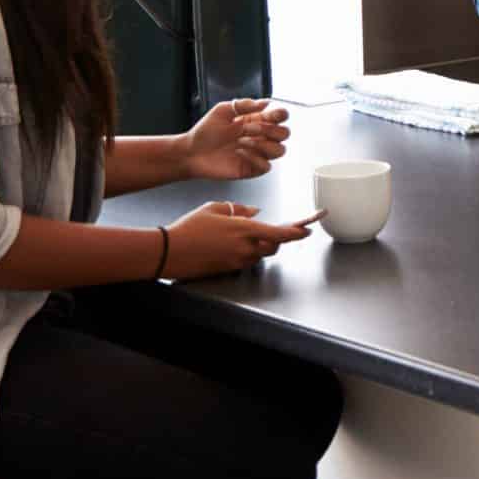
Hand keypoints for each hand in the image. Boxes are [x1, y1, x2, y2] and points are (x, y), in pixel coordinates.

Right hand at [160, 201, 314, 278]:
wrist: (168, 252)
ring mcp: (237, 261)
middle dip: (279, 237)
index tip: (310, 227)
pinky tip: (232, 243)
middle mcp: (244, 248)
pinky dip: (247, 251)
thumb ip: (239, 209)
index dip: (298, 231)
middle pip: (275, 245)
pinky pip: (247, 260)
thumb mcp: (214, 208)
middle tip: (281, 227)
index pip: (280, 232)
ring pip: (261, 254)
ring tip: (245, 233)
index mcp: (244, 230)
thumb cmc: (188, 228)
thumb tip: (255, 212)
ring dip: (262, 244)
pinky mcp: (229, 269)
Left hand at [182, 99, 289, 180]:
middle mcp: (260, 137)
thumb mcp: (222, 110)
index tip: (270, 115)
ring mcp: (258, 153)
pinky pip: (266, 166)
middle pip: (284, 133)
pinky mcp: (252, 168)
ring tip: (242, 142)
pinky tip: (240, 154)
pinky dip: (255, 159)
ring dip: (263, 145)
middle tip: (247, 129)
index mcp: (256, 120)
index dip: (280, 115)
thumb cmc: (204, 132)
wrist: (191, 153)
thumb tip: (266, 102)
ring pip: (280, 151)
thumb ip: (244, 104)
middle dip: (269, 130)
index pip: (280, 116)